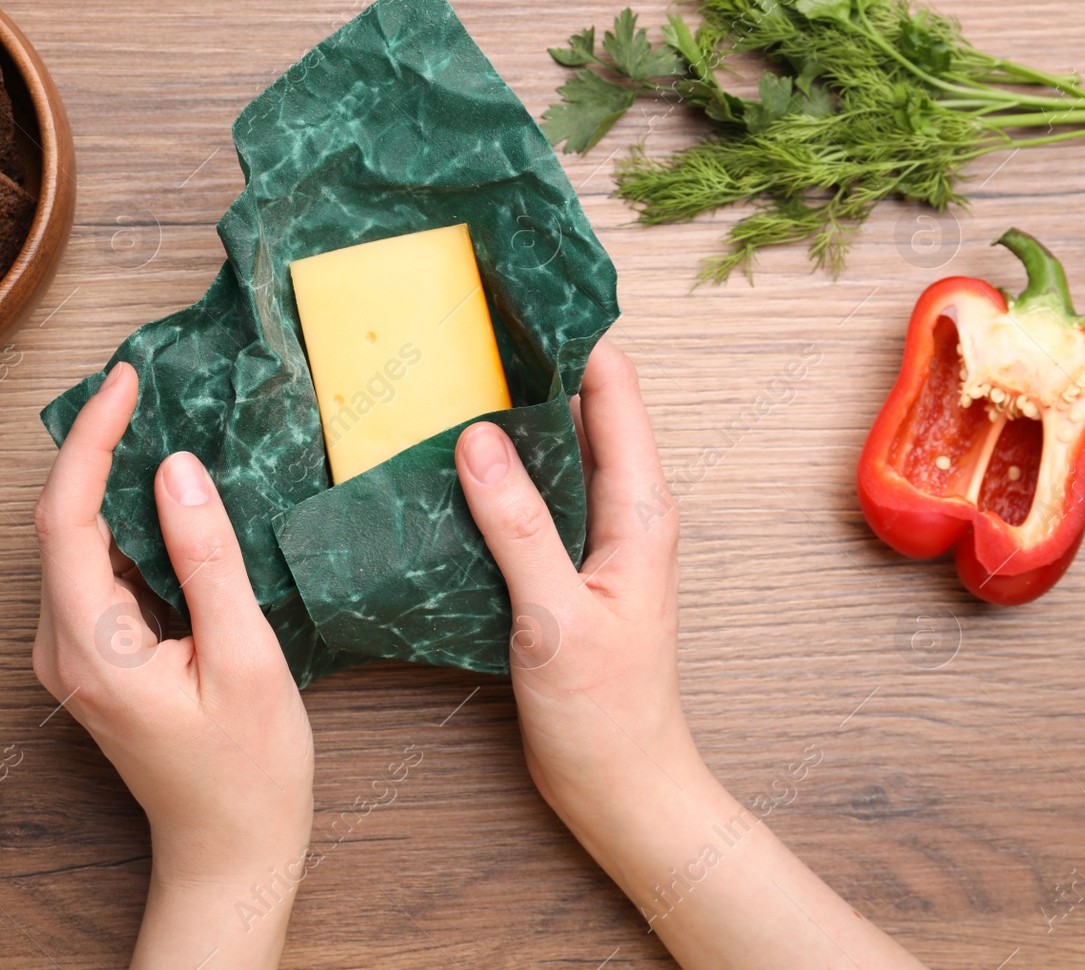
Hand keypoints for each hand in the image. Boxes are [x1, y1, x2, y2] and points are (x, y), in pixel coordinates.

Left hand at [33, 362, 313, 967]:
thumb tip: (176, 469)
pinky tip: (163, 498)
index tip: (125, 380)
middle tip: (142, 385)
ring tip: (153, 422)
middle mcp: (62, 648)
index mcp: (91, 648)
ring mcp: (70, 655)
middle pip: (60, 522)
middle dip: (96, 446)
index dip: (90, 438)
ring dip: (109, 481)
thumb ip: (206, 559)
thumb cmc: (248, 770)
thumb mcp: (244, 656)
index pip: (65, 516)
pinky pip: (95, 570)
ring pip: (75, 542)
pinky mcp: (90, 657)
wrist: (229, 849)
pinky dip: (124, 524)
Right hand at [455, 339, 701, 837]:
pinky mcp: (563, 569)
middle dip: (531, 368)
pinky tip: (446, 470)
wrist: (620, 788)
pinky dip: (495, 476)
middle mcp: (622, 514)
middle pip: (581, 414)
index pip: (614, 395)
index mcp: (639, 513)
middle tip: (465, 327)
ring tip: (445, 381)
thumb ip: (520, 527)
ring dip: (508, 422)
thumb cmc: (605, 713)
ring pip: (552, 456)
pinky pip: (530, 502)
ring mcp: (593, 542)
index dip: (574, 339)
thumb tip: (478, 440)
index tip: (519, 296)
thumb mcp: (556, 618)